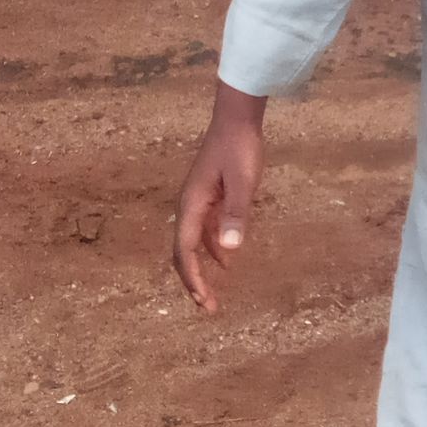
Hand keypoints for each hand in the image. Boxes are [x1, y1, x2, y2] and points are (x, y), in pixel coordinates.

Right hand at [172, 81, 267, 312]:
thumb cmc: (240, 149)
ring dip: (201, 268)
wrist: (237, 119)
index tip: (205, 300)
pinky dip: (212, 249)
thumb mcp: (243, 182)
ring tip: (213, 293)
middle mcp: (188, 206)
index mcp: (192, 205)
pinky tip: (227, 260)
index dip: (193, 278)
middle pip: (183, 252)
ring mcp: (197, 201)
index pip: (185, 251)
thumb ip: (236, 214)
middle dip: (193, 281)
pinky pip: (204, 231)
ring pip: (192, 244)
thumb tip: (229, 250)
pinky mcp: (209, 197)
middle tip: (208, 307)